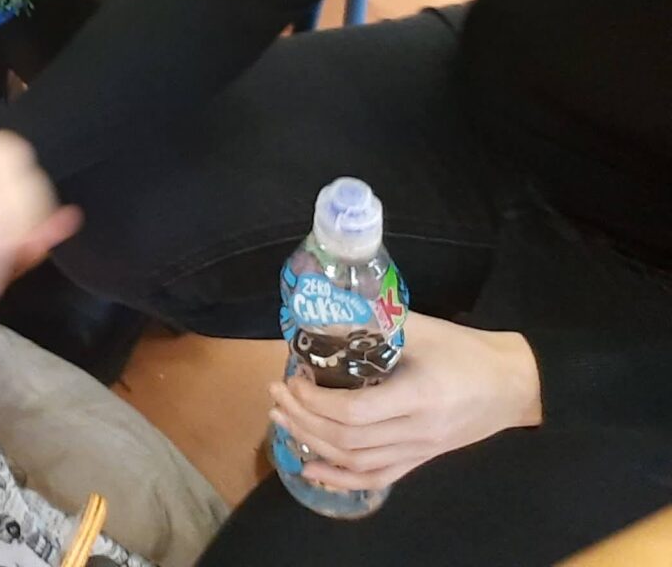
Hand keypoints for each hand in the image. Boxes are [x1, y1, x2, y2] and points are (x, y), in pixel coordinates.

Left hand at [272, 313, 542, 496]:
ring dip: (314, 444)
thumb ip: (371, 322)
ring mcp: (422, 451)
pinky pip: (379, 478)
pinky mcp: (423, 459)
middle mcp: (418, 432)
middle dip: (304, 419)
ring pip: (358, 462)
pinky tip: (311, 469)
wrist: (515, 384)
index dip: (315, 401)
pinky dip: (341, 478)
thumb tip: (318, 313)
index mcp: (419, 397)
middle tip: (276, 394)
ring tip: (282, 420)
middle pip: (349, 440)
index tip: (292, 377)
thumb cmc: (465, 350)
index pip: (355, 412)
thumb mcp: (420, 327)